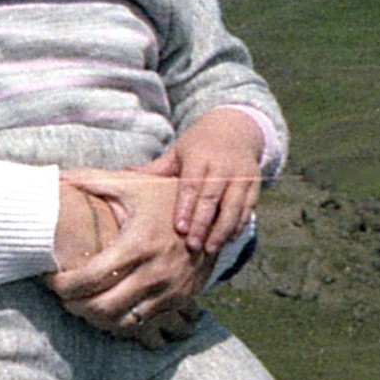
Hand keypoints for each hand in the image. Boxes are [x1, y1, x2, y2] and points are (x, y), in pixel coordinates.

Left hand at [49, 169, 210, 335]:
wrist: (214, 213)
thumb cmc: (165, 196)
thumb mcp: (132, 184)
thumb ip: (91, 180)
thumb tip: (55, 176)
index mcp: (138, 244)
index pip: (90, 279)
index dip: (62, 285)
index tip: (49, 279)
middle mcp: (155, 272)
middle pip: (101, 308)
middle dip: (73, 305)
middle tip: (62, 294)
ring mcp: (170, 290)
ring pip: (120, 322)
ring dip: (94, 318)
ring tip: (81, 302)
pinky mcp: (180, 300)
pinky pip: (141, 324)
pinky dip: (118, 321)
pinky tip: (107, 307)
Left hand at [156, 111, 265, 254]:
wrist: (236, 129)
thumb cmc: (199, 145)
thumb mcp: (178, 151)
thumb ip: (156, 168)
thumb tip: (125, 173)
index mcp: (201, 156)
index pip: (193, 185)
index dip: (187, 207)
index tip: (179, 228)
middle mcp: (223, 165)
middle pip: (213, 198)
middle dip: (203, 223)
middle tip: (193, 245)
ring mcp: (242, 175)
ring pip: (233, 206)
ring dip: (223, 230)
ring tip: (211, 249)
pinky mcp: (254, 184)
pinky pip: (247, 208)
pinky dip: (238, 226)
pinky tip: (227, 241)